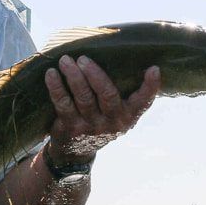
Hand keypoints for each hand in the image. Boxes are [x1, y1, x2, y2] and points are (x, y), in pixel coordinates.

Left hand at [43, 55, 160, 166]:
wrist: (76, 151)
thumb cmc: (100, 118)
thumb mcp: (116, 111)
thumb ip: (122, 91)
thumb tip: (121, 53)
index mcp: (128, 115)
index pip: (143, 102)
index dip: (150, 86)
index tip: (154, 69)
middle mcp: (112, 122)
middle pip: (107, 95)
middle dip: (95, 75)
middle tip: (83, 58)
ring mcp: (91, 126)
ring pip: (83, 98)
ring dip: (73, 77)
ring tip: (65, 60)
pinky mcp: (71, 127)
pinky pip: (63, 104)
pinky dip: (56, 88)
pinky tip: (51, 74)